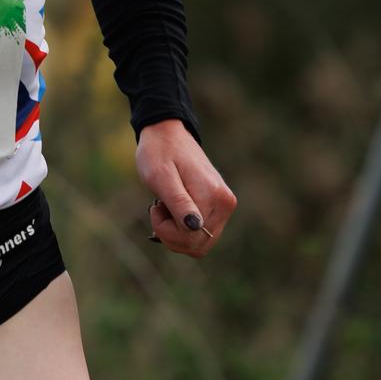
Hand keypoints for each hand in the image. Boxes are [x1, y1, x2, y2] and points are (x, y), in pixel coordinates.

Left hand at [138, 118, 234, 257]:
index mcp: (214, 195)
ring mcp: (224, 206)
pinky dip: (183, 231)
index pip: (191, 237)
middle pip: (198, 245)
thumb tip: (195, 227)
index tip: (155, 208)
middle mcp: (225, 203)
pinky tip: (174, 211)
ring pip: (200, 244)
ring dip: (176, 234)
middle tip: (159, 208)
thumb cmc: (159, 153)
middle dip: (171, 235)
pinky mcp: (219, 208)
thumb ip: (178, 202)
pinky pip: (201, 235)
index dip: (166, 230)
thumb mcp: (161, 177)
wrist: (167, 134)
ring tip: (167, 207)